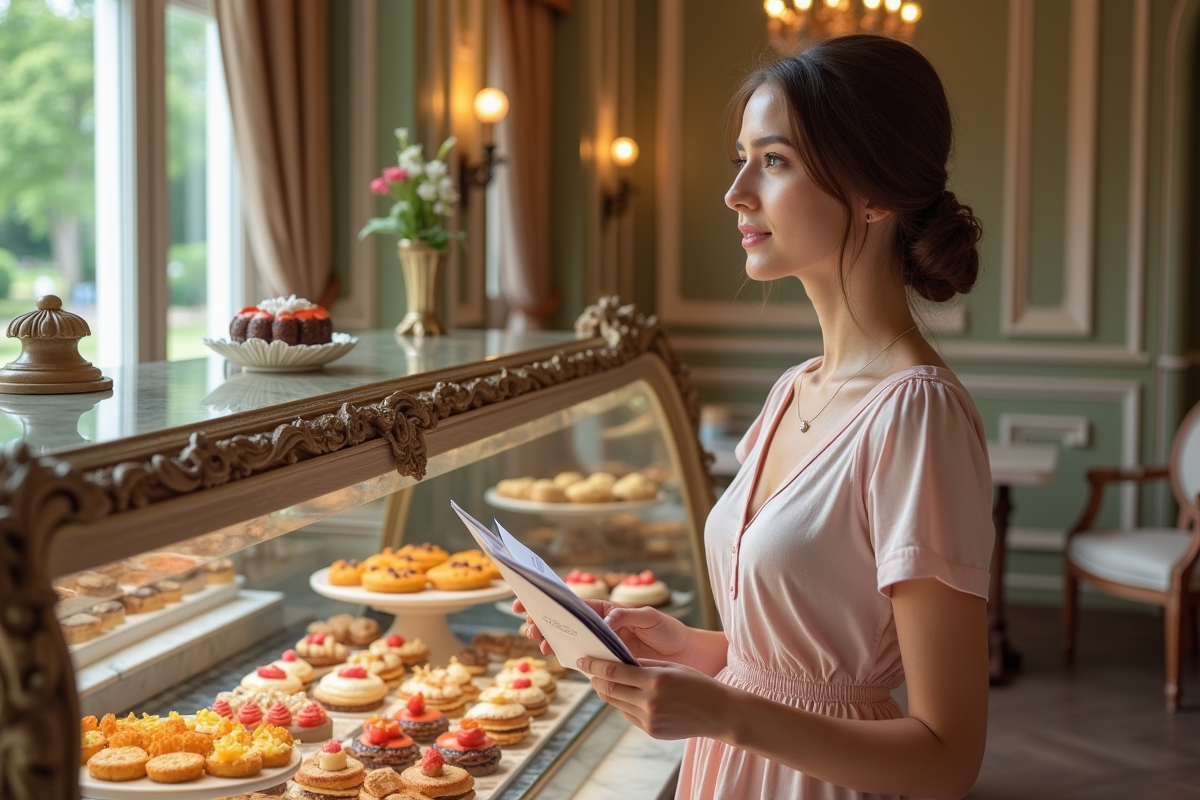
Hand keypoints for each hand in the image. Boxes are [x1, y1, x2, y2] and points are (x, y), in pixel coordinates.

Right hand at [514, 599, 692, 662]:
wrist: (686, 657)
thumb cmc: (669, 632)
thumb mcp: (650, 618)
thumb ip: (626, 616)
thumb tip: (604, 621)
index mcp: (608, 610)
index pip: (575, 604)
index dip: (550, 601)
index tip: (527, 601)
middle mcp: (602, 627)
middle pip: (566, 623)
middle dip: (544, 623)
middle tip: (529, 629)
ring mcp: (603, 646)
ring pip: (571, 641)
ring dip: (552, 642)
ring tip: (540, 646)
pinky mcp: (608, 664)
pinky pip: (585, 660)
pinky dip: (570, 659)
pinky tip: (559, 659)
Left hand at [577, 655, 731, 740]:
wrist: (719, 713)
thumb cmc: (697, 684)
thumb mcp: (671, 667)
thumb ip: (643, 665)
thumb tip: (618, 661)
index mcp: (654, 680)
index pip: (613, 672)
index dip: (594, 665)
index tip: (582, 660)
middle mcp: (649, 702)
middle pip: (609, 690)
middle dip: (596, 679)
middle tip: (590, 670)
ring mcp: (649, 719)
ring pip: (616, 704)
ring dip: (608, 691)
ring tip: (607, 681)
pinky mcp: (651, 731)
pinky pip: (628, 715)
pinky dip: (624, 703)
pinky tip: (628, 695)